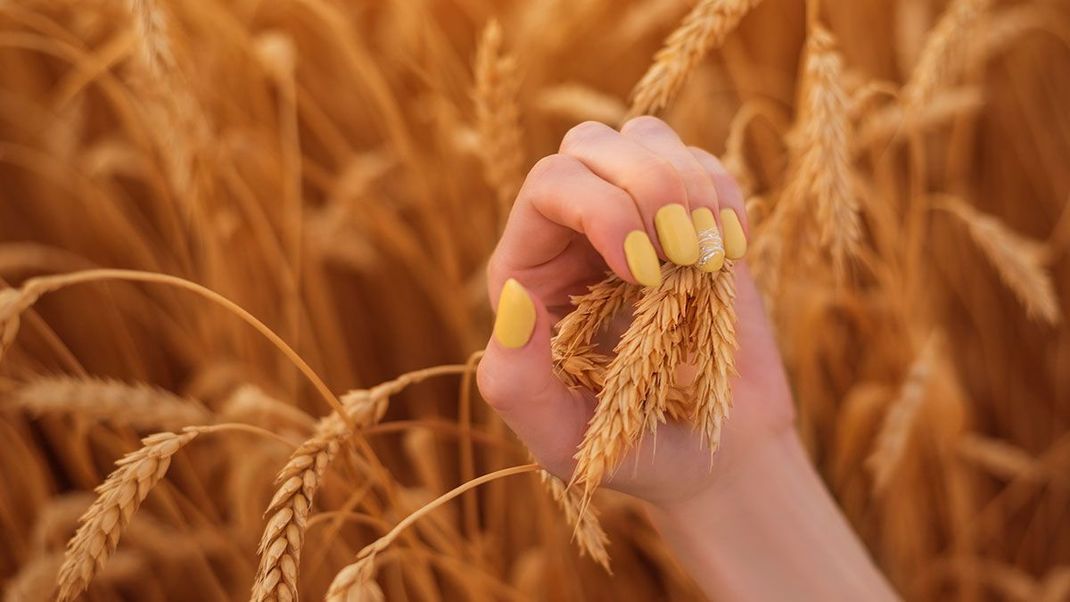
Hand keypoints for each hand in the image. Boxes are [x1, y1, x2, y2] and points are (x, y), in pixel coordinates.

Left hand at [476, 116, 795, 507]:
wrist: (715, 459)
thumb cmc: (630, 454)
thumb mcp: (560, 441)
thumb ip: (516, 383)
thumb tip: (512, 295)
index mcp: (528, 276)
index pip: (548, 186)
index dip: (600, 207)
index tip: (645, 271)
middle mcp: (572, 236)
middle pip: (590, 145)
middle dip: (648, 186)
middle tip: (681, 257)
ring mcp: (634, 221)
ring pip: (644, 139)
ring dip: (688, 185)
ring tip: (706, 258)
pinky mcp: (692, 224)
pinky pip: (702, 163)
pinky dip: (724, 196)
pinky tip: (731, 253)